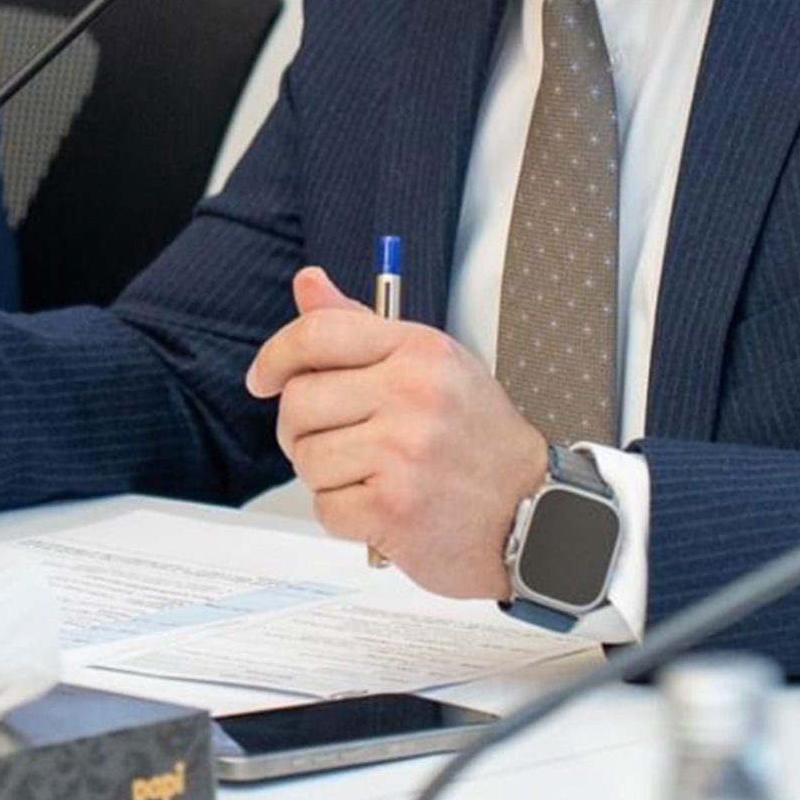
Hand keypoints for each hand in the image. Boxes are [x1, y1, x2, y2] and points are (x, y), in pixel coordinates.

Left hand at [245, 266, 548, 599]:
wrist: (536, 516)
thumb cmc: (479, 440)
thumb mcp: (432, 365)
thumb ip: (362, 326)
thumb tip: (308, 284)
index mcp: (419, 351)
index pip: (318, 333)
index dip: (276, 356)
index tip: (263, 378)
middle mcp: (412, 395)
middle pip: (299, 400)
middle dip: (300, 428)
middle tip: (331, 442)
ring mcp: (403, 454)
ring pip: (306, 458)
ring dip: (325, 476)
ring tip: (369, 476)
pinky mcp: (394, 510)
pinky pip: (324, 508)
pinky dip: (343, 515)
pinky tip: (380, 508)